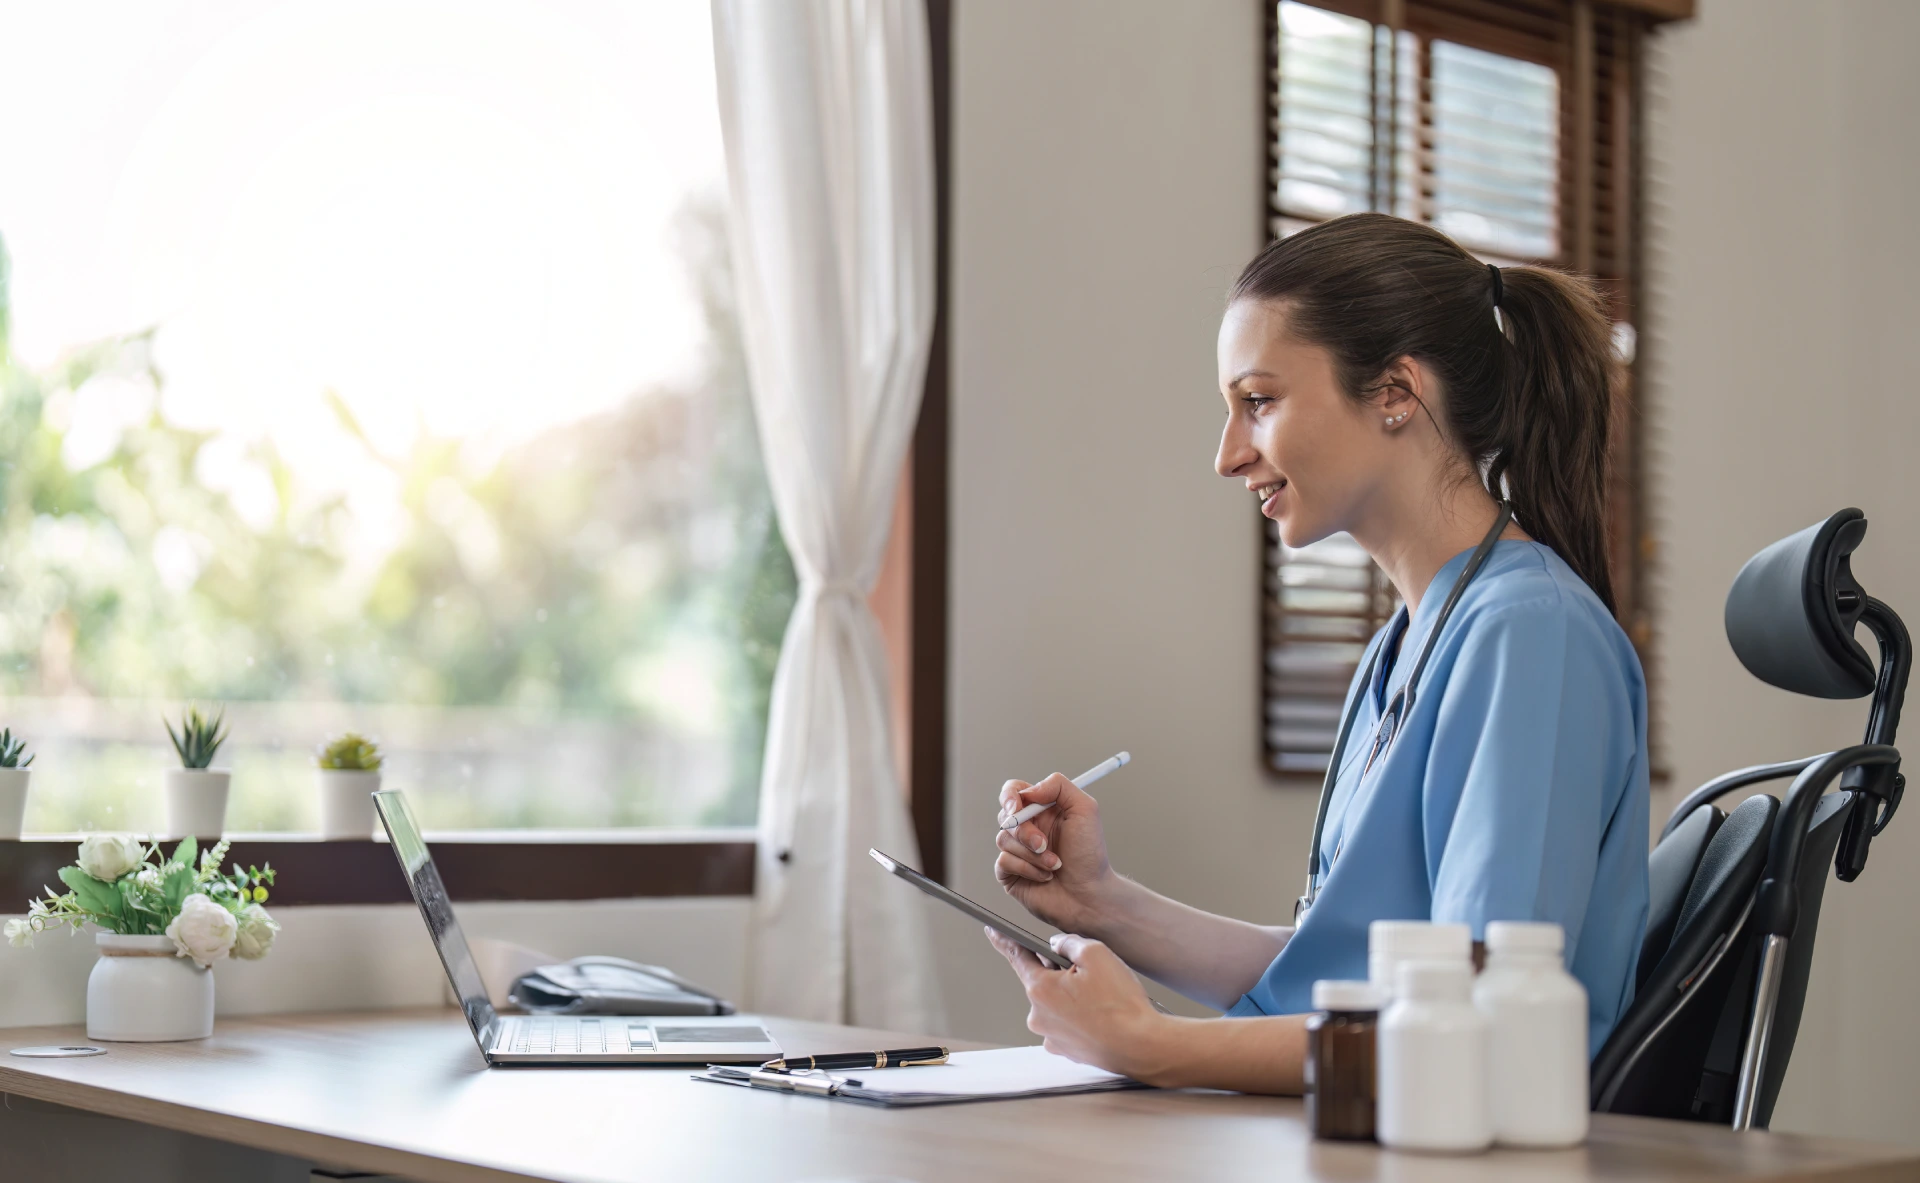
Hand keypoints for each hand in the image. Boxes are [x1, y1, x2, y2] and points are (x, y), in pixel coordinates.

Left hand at [986, 928, 1168, 1081]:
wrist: (1141, 1047)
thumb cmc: (1121, 1003)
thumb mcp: (1096, 954)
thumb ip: (1069, 942)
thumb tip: (1056, 945)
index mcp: (1040, 988)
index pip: (1017, 956)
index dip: (1004, 941)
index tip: (992, 932)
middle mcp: (1038, 1015)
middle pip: (1041, 980)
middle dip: (1060, 972)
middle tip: (1090, 974)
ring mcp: (1050, 1036)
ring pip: (1055, 1003)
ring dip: (1071, 996)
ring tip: (1101, 999)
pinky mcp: (1064, 1050)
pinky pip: (1065, 1023)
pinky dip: (1077, 1016)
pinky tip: (1098, 1016)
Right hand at [994, 772, 1116, 933]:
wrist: (1090, 896)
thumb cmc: (1090, 856)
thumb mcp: (1085, 810)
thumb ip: (1058, 786)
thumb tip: (1029, 789)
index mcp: (1043, 810)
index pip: (1014, 792)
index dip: (1010, 796)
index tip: (1016, 806)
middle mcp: (1029, 828)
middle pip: (1005, 816)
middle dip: (1024, 831)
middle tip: (1043, 844)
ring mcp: (1018, 851)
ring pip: (1003, 839)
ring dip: (1032, 854)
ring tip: (1054, 864)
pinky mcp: (1011, 873)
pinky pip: (1003, 862)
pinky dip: (1026, 869)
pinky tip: (1044, 876)